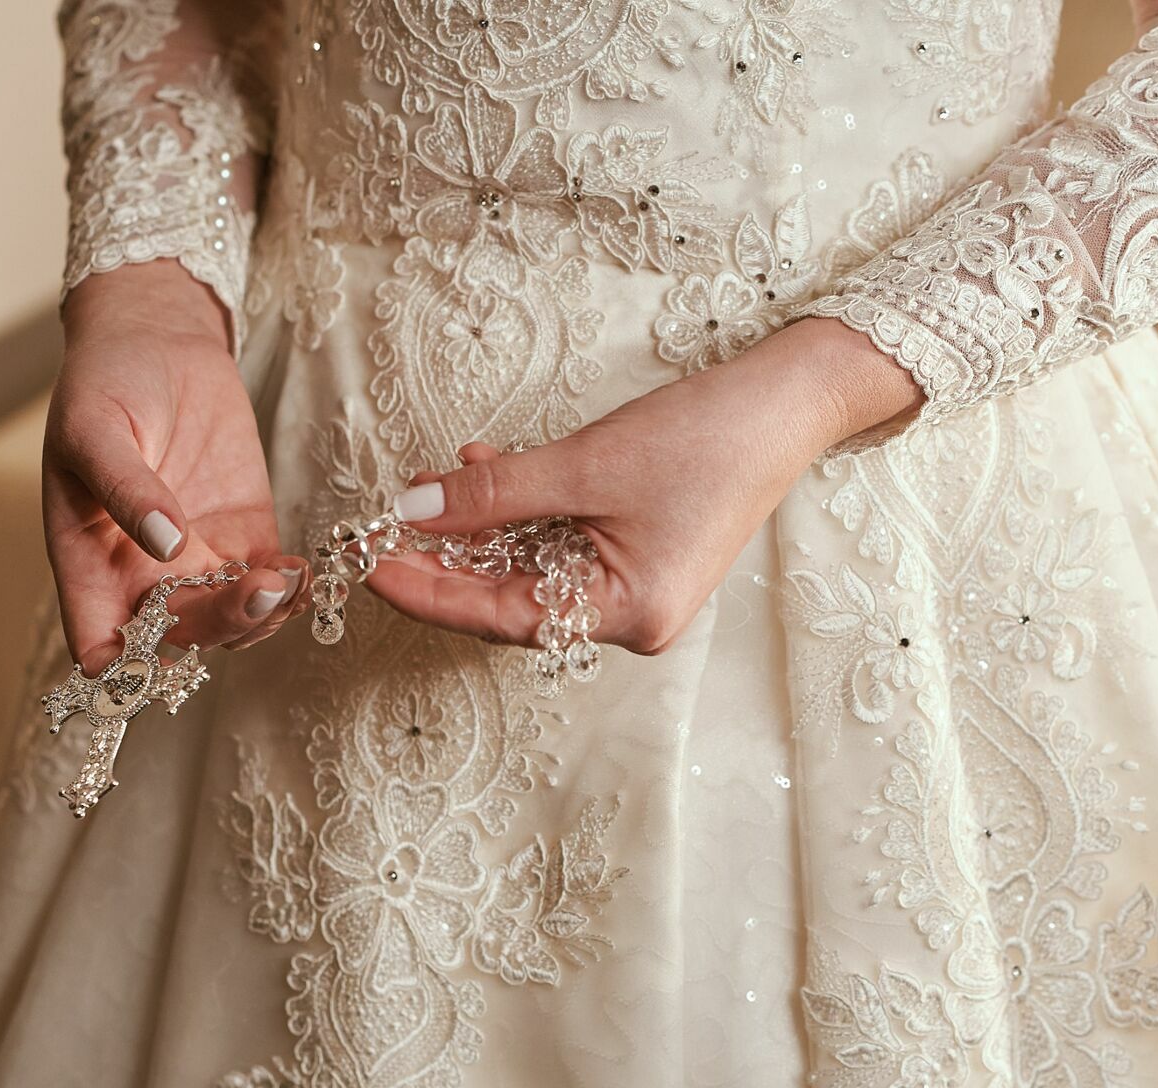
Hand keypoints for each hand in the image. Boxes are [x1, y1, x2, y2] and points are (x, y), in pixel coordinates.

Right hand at [45, 261, 308, 673]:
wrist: (157, 340)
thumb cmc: (104, 381)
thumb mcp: (95, 425)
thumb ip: (124, 486)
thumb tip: (162, 541)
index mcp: (90, 561)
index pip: (99, 646)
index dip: (125, 670)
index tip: (165, 647)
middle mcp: (142, 574)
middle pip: (180, 640)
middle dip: (222, 627)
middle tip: (259, 590)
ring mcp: (198, 560)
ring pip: (233, 623)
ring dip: (263, 616)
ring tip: (287, 579)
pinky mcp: (245, 537)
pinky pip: (271, 586)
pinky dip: (292, 590)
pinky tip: (306, 570)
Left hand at [364, 319, 921, 653]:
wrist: (787, 400)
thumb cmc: (708, 437)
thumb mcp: (585, 464)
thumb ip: (493, 496)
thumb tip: (412, 508)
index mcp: (628, 616)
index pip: (500, 617)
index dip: (428, 591)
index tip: (369, 564)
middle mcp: (630, 616)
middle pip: (509, 599)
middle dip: (445, 558)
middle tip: (379, 528)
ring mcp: (632, 587)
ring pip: (528, 567)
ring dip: (478, 527)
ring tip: (429, 485)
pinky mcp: (633, 553)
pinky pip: (556, 543)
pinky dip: (517, 511)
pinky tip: (483, 469)